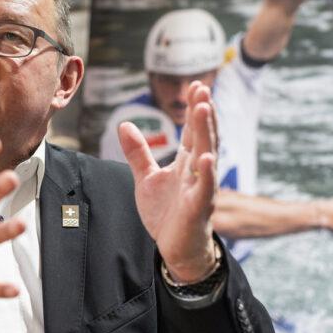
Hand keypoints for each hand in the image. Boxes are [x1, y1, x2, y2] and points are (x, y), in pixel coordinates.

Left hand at [119, 81, 217, 282]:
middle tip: (202, 88)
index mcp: (186, 162)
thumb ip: (138, 152)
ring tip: (205, 109)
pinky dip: (206, 174)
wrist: (175, 248)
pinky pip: (204, 189)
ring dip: (207, 133)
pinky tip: (207, 158)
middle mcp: (197, 171)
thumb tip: (125, 124)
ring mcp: (200, 188)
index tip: (195, 85)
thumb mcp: (146, 178)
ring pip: (206, 156)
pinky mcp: (198, 208)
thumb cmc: (167, 212)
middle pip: (202, 137)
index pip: (193, 130)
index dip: (194, 109)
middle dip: (202, 113)